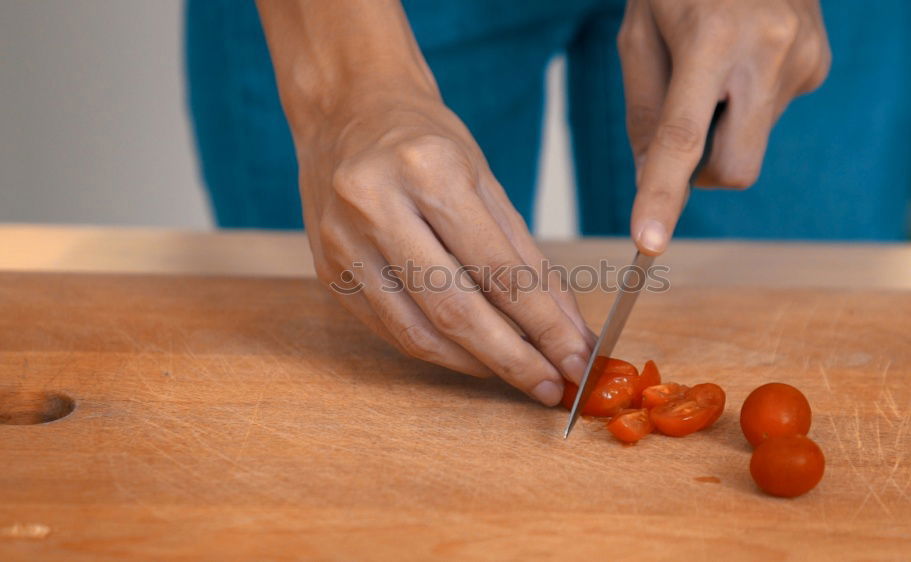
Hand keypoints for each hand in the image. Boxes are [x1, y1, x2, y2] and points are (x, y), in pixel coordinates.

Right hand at [296, 87, 594, 404]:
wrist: (346, 114)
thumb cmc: (425, 142)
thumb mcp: (486, 181)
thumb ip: (526, 256)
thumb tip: (565, 326)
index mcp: (429, 171)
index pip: (499, 270)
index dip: (544, 326)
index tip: (577, 360)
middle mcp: (377, 207)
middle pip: (456, 310)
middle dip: (513, 359)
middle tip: (553, 387)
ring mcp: (343, 244)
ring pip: (418, 333)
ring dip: (477, 364)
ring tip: (520, 375)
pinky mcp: (328, 271)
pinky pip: (391, 331)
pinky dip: (439, 351)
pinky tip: (473, 356)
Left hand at [618, 0, 831, 253]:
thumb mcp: (639, 31)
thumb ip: (645, 109)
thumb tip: (653, 175)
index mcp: (711, 38)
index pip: (684, 137)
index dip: (664, 194)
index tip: (648, 242)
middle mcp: (767, 51)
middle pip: (735, 168)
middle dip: (703, 173)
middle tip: (684, 128)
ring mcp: (803, 59)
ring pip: (751, 142)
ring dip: (724, 124)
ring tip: (715, 61)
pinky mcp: (819, 64)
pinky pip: (770, 114)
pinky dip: (747, 103)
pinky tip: (744, 56)